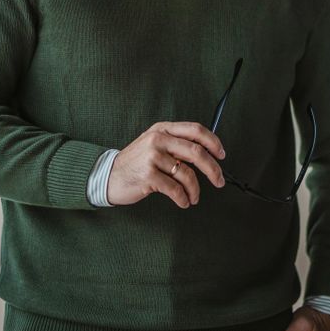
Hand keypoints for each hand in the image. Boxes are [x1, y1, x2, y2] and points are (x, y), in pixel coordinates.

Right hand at [107, 121, 225, 206]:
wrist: (107, 175)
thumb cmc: (135, 162)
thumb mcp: (154, 144)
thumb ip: (176, 144)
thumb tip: (206, 153)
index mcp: (163, 129)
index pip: (196, 130)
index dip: (213, 142)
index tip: (222, 155)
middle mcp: (158, 139)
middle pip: (196, 152)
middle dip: (213, 169)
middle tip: (219, 181)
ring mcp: (152, 157)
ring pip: (187, 174)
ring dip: (195, 190)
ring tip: (194, 197)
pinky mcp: (148, 175)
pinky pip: (175, 189)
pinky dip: (183, 198)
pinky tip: (183, 201)